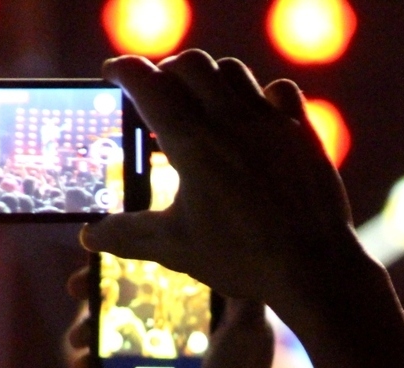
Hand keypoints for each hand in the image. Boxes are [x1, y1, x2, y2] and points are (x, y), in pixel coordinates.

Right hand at [67, 268, 284, 367]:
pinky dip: (94, 362)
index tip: (99, 248)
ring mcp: (171, 350)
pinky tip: (80, 365)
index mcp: (214, 302)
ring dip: (91, 328)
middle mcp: (191, 321)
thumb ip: (237, 289)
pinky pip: (118, 363)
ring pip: (122, 326)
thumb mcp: (249, 327)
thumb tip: (225, 248)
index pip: (168, 266)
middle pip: (138, 293)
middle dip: (101, 290)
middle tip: (73, 287)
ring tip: (75, 338)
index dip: (133, 255)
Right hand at [80, 51, 362, 314]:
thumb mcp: (176, 248)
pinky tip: (254, 117)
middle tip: (157, 93)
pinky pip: (280, 90)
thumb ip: (128, 235)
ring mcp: (270, 122)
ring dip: (209, 79)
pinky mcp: (301, 132)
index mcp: (191, 143)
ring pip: (232, 71)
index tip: (114, 74)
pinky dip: (260, 94)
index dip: (124, 71)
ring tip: (200, 103)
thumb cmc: (242, 258)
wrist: (313, 267)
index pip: (147, 83)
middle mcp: (230, 120)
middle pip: (189, 64)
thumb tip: (90, 237)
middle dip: (166, 71)